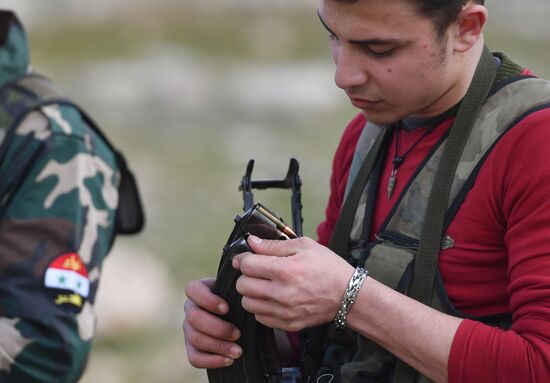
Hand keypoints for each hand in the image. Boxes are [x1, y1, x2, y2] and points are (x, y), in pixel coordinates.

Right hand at [183, 278, 241, 367]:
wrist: (244, 320)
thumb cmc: (242, 301)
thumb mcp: (241, 288)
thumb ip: (241, 278)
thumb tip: (243, 260)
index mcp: (200, 291)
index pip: (192, 289)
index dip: (207, 300)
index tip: (226, 308)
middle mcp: (191, 308)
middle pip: (194, 318)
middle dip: (217, 327)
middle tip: (237, 333)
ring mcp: (189, 329)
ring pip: (194, 338)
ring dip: (218, 345)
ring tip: (238, 350)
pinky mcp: (193, 348)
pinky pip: (194, 357)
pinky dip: (212, 360)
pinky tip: (228, 359)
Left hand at [232, 235, 353, 331]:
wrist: (348, 295)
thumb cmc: (328, 268)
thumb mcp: (304, 246)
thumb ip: (274, 245)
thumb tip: (252, 242)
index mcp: (285, 270)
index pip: (247, 265)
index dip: (243, 259)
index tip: (246, 258)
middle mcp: (281, 293)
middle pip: (243, 286)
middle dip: (246, 276)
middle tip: (256, 272)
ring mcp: (283, 311)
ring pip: (248, 304)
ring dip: (251, 293)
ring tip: (263, 286)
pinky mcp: (287, 324)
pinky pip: (260, 318)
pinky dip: (261, 308)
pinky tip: (272, 299)